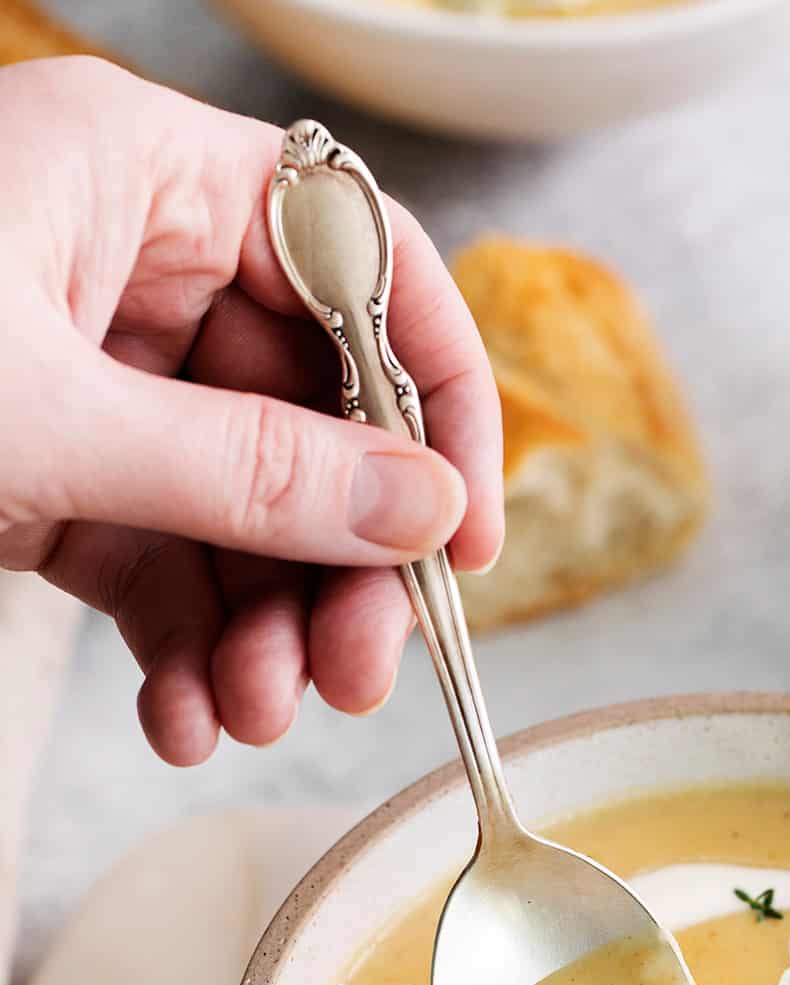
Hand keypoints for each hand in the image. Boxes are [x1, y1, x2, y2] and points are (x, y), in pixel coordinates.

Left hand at [0, 59, 503, 763]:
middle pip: (311, 415)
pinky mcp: (45, 470)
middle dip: (335, 563)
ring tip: (254, 718)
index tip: (463, 533)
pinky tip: (187, 718)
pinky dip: (182, 647)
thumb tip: (417, 508)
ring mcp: (89, 374)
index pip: (362, 264)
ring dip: (262, 629)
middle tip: (355, 674)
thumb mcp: (48, 422)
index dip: (436, 397)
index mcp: (141, 180)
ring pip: (239, 508)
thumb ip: (250, 470)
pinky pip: (156, 559)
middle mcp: (128, 267)